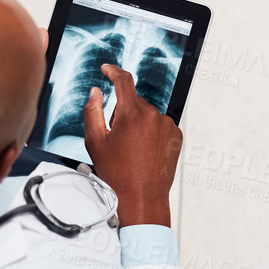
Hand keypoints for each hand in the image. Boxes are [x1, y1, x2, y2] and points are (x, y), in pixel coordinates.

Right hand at [82, 63, 181, 226]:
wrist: (142, 198)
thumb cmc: (118, 175)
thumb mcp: (95, 142)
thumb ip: (92, 111)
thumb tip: (95, 93)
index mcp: (132, 114)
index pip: (123, 80)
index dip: (113, 71)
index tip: (108, 70)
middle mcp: (153, 116)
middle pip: (133, 102)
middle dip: (123, 113)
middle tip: (116, 139)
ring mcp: (167, 125)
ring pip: (147, 114)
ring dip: (137, 124)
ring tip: (132, 150)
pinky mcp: (176, 135)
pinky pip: (159, 125)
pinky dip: (150, 133)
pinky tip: (144, 152)